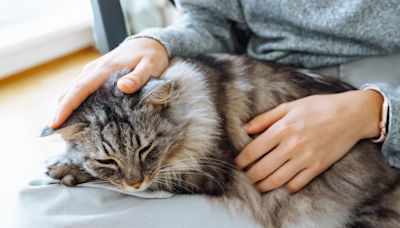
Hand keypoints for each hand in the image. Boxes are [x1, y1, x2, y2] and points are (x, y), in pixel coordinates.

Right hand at [49, 37, 168, 128]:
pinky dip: (73, 102)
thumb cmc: (151, 56)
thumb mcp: (151, 66)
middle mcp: (95, 69)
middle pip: (70, 91)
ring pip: (73, 90)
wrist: (149, 42)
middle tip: (54, 134)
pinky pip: (80, 89)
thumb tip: (122, 87)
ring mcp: (93, 71)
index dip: (67, 106)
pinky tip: (75, 117)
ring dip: (65, 107)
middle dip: (60, 111)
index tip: (55, 123)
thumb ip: (138, 77)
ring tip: (62, 131)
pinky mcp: (96, 74)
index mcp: (106, 69)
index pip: (81, 88)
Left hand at [235, 90, 382, 192]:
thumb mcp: (289, 106)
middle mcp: (291, 146)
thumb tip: (245, 129)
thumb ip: (265, 118)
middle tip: (244, 177)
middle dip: (249, 176)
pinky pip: (297, 184)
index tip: (237, 164)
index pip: (253, 151)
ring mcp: (305, 159)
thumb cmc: (318, 107)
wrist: (351, 115)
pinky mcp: (317, 167)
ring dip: (263, 185)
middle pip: (262, 169)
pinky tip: (280, 184)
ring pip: (277, 180)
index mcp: (282, 129)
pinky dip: (286, 187)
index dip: (241, 160)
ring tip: (257, 185)